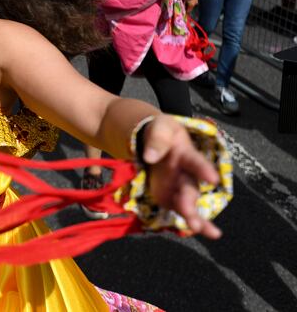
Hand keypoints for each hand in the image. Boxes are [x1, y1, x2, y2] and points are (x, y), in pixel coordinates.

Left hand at [141, 115, 221, 238]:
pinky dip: (195, 223)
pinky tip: (209, 233)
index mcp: (186, 154)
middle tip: (188, 211)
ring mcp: (180, 187)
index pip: (194, 162)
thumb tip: (150, 156)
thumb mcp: (159, 128)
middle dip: (189, 200)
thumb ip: (157, 139)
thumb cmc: (161, 132)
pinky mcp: (171, 197)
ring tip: (196, 227)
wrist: (154, 140)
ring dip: (192, 215)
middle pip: (190, 189)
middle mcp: (187, 174)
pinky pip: (183, 212)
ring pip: (189, 203)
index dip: (203, 170)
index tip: (213, 178)